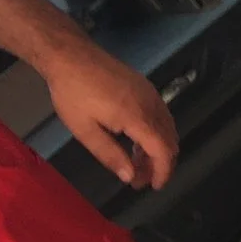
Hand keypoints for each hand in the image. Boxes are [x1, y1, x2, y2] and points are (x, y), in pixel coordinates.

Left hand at [38, 42, 176, 188]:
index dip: (162, 171)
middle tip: (139, 179)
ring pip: (167, 129)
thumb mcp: (84, 129)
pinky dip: (156, 134)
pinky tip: (137, 141)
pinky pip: (161, 116)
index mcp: (138, 118)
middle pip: (170, 141)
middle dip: (159, 164)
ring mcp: (152, 95)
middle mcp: (152, 106)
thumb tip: (129, 177)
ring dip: (157, 149)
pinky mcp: (146, 89)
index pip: (163, 150)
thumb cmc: (73, 93)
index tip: (154, 186)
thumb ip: (109, 154)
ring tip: (136, 163)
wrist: (71, 55)